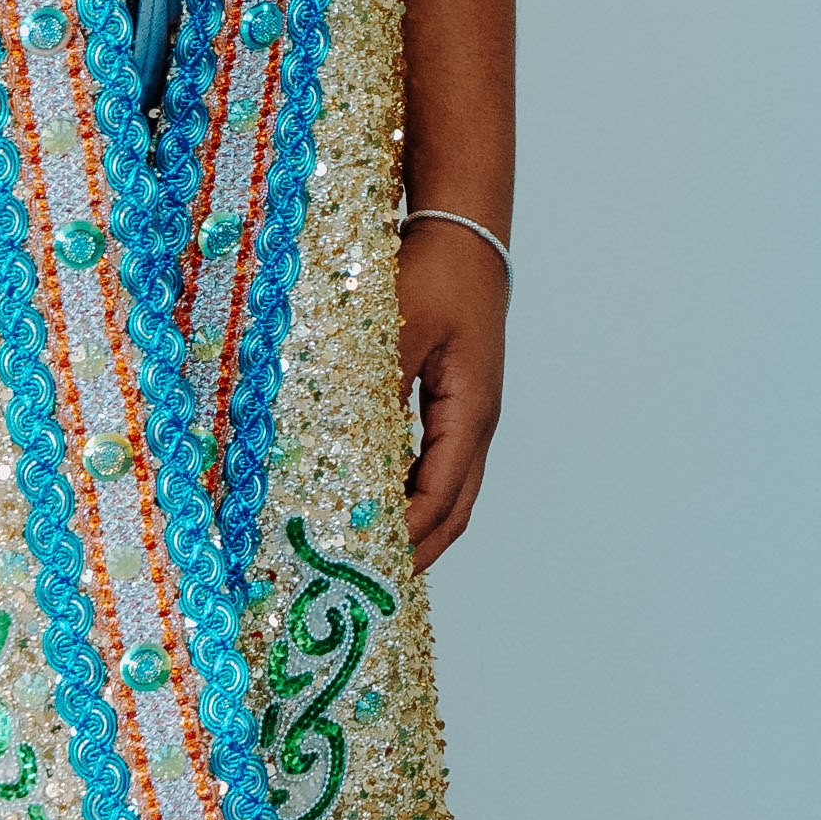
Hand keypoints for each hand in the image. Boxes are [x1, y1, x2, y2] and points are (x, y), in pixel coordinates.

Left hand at [397, 221, 509, 563]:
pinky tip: (375, 501)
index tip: (364, 566)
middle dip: (416, 549)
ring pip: (449, 492)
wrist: (464, 236)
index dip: (406, 537)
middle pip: (454, 509)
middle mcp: (476, 423)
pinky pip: (437, 466)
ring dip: (415, 527)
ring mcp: (469, 416)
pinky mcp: (455, 405)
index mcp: (471, 412)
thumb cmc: (434, 276)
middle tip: (367, 583)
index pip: (440, 496)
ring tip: (369, 555)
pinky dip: (411, 495)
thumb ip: (374, 392)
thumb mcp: (397, 331)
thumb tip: (344, 452)